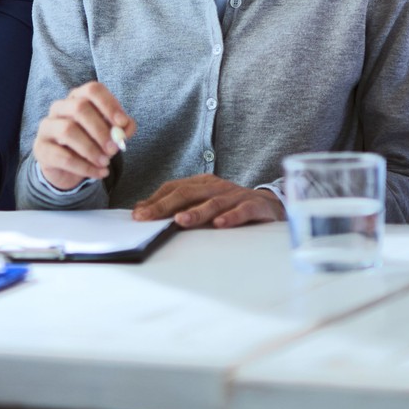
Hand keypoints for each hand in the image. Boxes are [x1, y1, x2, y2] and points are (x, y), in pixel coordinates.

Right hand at [32, 81, 135, 190]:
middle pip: (79, 108)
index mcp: (78, 98)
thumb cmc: (90, 143)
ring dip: (91, 149)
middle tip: (114, 149)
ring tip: (105, 163)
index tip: (122, 122)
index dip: (109, 104)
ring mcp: (47, 127)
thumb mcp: (109, 135)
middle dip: (100, 130)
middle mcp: (60, 107)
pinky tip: (99, 173)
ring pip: (68, 130)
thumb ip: (121, 129)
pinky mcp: (41, 148)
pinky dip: (84, 167)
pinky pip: (62, 156)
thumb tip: (127, 126)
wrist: (66, 168)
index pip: (93, 90)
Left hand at [132, 174, 285, 228]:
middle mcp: (217, 186)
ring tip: (179, 221)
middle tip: (148, 217)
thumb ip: (176, 205)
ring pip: (213, 202)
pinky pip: (241, 211)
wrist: (270, 206)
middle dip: (165, 205)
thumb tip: (142, 208)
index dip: (155, 200)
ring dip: (196, 212)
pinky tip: (219, 225)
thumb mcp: (203, 202)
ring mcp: (235, 195)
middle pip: (188, 193)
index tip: (138, 214)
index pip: (174, 187)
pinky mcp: (254, 206)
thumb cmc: (231, 206)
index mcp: (202, 183)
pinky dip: (230, 217)